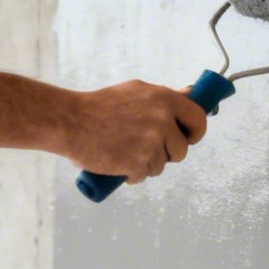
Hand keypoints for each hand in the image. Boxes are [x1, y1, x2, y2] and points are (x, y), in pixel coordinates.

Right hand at [62, 81, 206, 183]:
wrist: (70, 122)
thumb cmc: (99, 107)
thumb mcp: (136, 92)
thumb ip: (164, 98)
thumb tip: (190, 94)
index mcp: (163, 98)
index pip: (198, 119)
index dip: (195, 132)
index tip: (188, 138)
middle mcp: (161, 119)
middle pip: (181, 149)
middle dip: (168, 154)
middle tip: (147, 148)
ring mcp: (151, 142)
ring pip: (161, 165)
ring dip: (147, 165)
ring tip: (125, 152)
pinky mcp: (138, 162)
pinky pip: (144, 176)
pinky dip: (132, 174)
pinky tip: (118, 162)